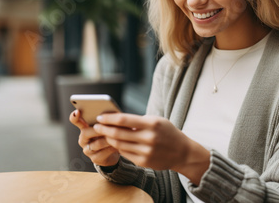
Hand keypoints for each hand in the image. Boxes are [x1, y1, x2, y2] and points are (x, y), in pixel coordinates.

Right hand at [69, 110, 119, 166]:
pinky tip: (119, 145)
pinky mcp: (95, 159)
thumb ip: (107, 120)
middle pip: (86, 132)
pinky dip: (112, 148)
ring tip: (118, 135)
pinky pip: (103, 153)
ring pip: (97, 143)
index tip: (77, 111)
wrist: (113, 152)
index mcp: (84, 128)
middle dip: (99, 129)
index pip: (76, 121)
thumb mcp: (108, 126)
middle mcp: (83, 139)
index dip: (74, 117)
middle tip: (108, 126)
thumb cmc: (110, 134)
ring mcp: (87, 150)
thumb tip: (114, 113)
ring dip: (109, 138)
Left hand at [94, 113, 209, 184]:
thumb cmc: (167, 132)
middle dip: (104, 129)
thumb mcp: (157, 121)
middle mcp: (149, 138)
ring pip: (119, 144)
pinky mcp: (144, 161)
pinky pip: (125, 153)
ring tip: (104, 134)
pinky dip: (118, 147)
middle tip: (97, 126)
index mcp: (152, 124)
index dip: (109, 118)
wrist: (182, 152)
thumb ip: (138, 121)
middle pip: (118, 133)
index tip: (100, 117)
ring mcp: (146, 151)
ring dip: (109, 139)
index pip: (124, 119)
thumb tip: (116, 118)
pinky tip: (115, 143)